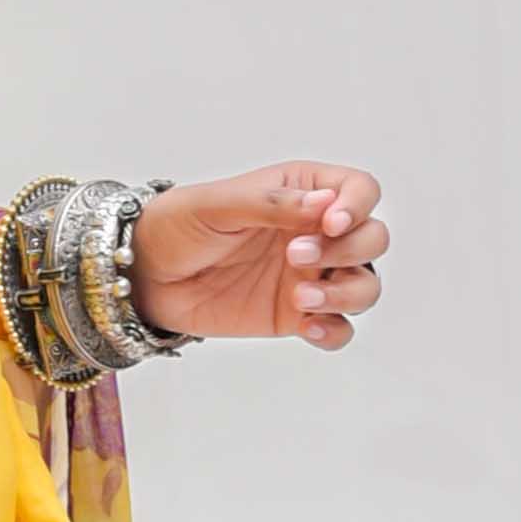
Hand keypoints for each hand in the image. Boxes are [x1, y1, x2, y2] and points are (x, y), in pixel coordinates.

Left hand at [134, 163, 389, 348]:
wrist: (147, 275)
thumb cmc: (179, 225)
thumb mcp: (218, 204)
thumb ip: (272, 204)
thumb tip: (325, 203)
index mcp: (303, 192)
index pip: (360, 190)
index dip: (357, 206)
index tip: (330, 223)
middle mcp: (316, 232)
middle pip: (373, 239)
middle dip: (349, 250)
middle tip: (293, 255)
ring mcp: (310, 274)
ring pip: (365, 285)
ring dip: (347, 293)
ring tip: (302, 297)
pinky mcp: (296, 314)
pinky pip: (338, 327)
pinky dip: (335, 331)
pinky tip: (309, 328)